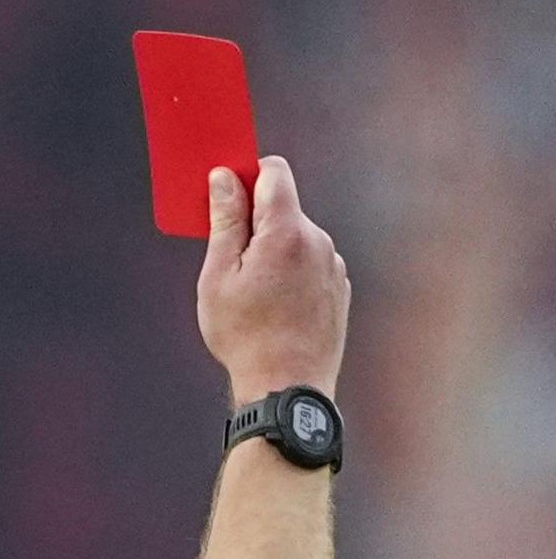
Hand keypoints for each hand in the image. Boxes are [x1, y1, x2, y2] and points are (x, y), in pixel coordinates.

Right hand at [198, 155, 348, 406]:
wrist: (287, 386)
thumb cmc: (245, 335)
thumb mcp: (218, 277)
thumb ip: (225, 222)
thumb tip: (224, 178)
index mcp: (286, 231)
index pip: (274, 172)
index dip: (247, 176)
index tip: (226, 198)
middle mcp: (318, 239)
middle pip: (283, 208)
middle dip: (254, 223)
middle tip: (228, 265)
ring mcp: (333, 263)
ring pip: (296, 238)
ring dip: (272, 251)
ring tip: (253, 296)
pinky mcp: (339, 286)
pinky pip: (310, 263)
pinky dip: (290, 273)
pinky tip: (274, 308)